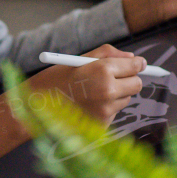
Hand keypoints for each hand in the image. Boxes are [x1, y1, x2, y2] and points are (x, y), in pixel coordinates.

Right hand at [24, 44, 145, 125]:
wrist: (37, 105)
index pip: (135, 67)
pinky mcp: (103, 124)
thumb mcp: (80, 58)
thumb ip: (109, 54)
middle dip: (129, 79)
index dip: (138, 64)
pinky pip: (115, 112)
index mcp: (103, 70)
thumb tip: (133, 59)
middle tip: (116, 77)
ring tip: (94, 91)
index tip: (139, 64)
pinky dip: (107, 107)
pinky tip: (89, 104)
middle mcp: (108, 90)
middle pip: (137, 84)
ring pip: (126, 99)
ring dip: (117, 94)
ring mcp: (106, 110)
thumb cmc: (57, 79)